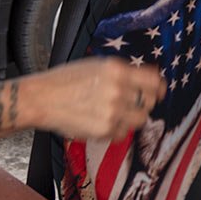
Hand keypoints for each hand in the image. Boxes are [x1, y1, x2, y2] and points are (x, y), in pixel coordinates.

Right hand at [21, 56, 167, 140]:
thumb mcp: (98, 65)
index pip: (153, 81)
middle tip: (131, 103)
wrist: (41, 98)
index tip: (159, 91)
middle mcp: (117, 90)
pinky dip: (116, 130)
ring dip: (131, 118)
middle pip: (149, 102)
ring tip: (114, 113)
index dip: (159, 87)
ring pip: (139, 120)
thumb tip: (150, 78)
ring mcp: (112, 111)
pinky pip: (123, 133)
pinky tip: (102, 121)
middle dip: (143, 103)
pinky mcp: (104, 130)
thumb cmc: (67, 80)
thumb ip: (124, 72)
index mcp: (117, 70)